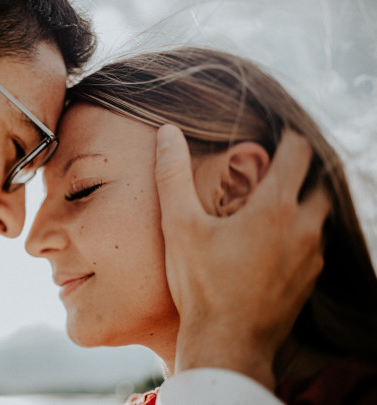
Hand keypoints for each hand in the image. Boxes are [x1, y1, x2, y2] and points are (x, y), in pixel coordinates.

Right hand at [154, 125, 330, 388]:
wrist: (226, 344)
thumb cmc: (202, 284)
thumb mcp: (179, 225)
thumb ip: (173, 175)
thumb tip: (167, 132)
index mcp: (275, 207)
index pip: (299, 151)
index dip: (288, 137)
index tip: (272, 137)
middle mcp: (303, 228)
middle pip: (318, 182)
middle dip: (299, 172)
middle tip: (270, 173)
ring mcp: (311, 257)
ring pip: (320, 217)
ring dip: (301, 206)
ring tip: (269, 209)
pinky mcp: (309, 282)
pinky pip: (314, 247)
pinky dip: (299, 236)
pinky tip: (271, 246)